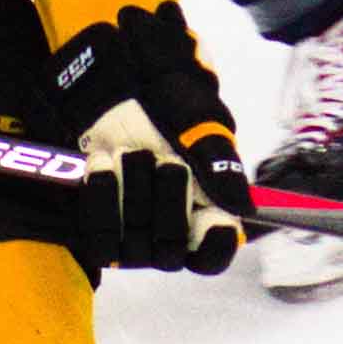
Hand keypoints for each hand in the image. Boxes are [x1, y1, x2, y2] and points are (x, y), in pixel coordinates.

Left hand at [49, 1, 253, 274]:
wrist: (117, 88)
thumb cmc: (169, 106)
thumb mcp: (201, 124)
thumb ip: (221, 164)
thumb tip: (243, 207)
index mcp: (206, 214)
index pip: (213, 256)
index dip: (214, 245)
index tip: (214, 220)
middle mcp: (170, 234)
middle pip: (171, 252)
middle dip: (167, 201)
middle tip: (166, 160)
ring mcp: (133, 237)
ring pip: (133, 248)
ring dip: (131, 192)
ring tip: (128, 151)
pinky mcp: (99, 228)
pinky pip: (99, 239)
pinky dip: (100, 197)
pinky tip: (101, 162)